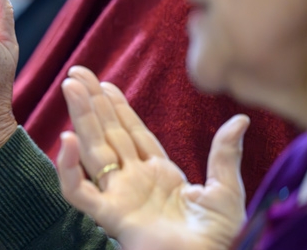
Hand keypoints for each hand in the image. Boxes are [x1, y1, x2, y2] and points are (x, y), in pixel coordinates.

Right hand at [57, 66, 246, 249]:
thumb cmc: (218, 240)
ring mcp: (118, 196)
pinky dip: (68, 168)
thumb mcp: (226, 192)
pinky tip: (66, 139)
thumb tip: (240, 121)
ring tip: (69, 88)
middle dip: (92, 102)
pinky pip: (79, 191)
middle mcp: (133, 181)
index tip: (104, 83)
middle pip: (107, 133)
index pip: (131, 132)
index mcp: (159, 174)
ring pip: (92, 150)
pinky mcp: (110, 215)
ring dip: (80, 118)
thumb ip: (224, 156)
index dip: (117, 107)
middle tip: (77, 73)